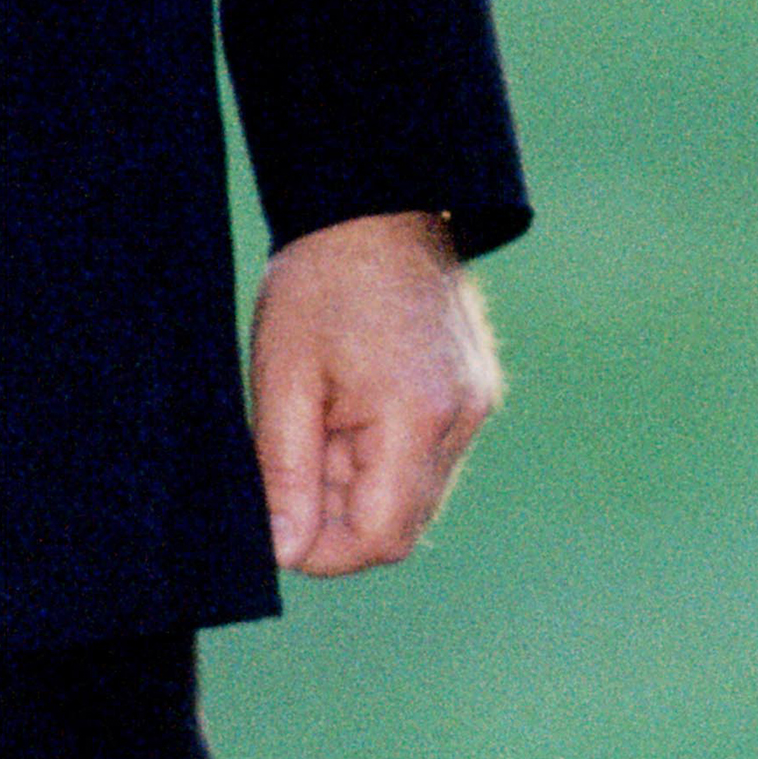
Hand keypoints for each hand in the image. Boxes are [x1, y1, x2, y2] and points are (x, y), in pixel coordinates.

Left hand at [251, 211, 503, 575]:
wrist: (379, 205)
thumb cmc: (322, 282)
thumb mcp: (284, 379)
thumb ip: (285, 473)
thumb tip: (285, 553)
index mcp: (415, 415)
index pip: (380, 538)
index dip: (324, 551)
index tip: (280, 525)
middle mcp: (461, 419)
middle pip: (402, 526)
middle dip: (340, 516)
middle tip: (293, 461)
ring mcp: (476, 407)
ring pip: (417, 496)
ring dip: (362, 487)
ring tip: (322, 423)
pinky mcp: (477, 393)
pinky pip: (431, 459)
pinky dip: (386, 458)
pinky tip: (353, 407)